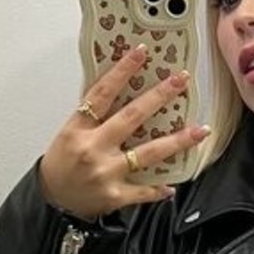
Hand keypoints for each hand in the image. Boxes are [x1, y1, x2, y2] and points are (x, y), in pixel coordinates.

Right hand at [37, 44, 209, 219]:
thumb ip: (94, 116)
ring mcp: (106, 172)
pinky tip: (172, 185)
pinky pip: (143, 190)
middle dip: (159, 96)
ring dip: (177, 141)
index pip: (102, 93)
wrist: (53, 200)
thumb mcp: (70, 132)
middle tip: (180, 80)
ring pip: (148, 153)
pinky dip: (158, 189)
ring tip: (200, 130)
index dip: (122, 71)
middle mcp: (93, 148)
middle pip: (132, 117)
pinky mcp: (115, 195)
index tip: (141, 53)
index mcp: (79, 128)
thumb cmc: (62, 163)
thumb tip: (120, 88)